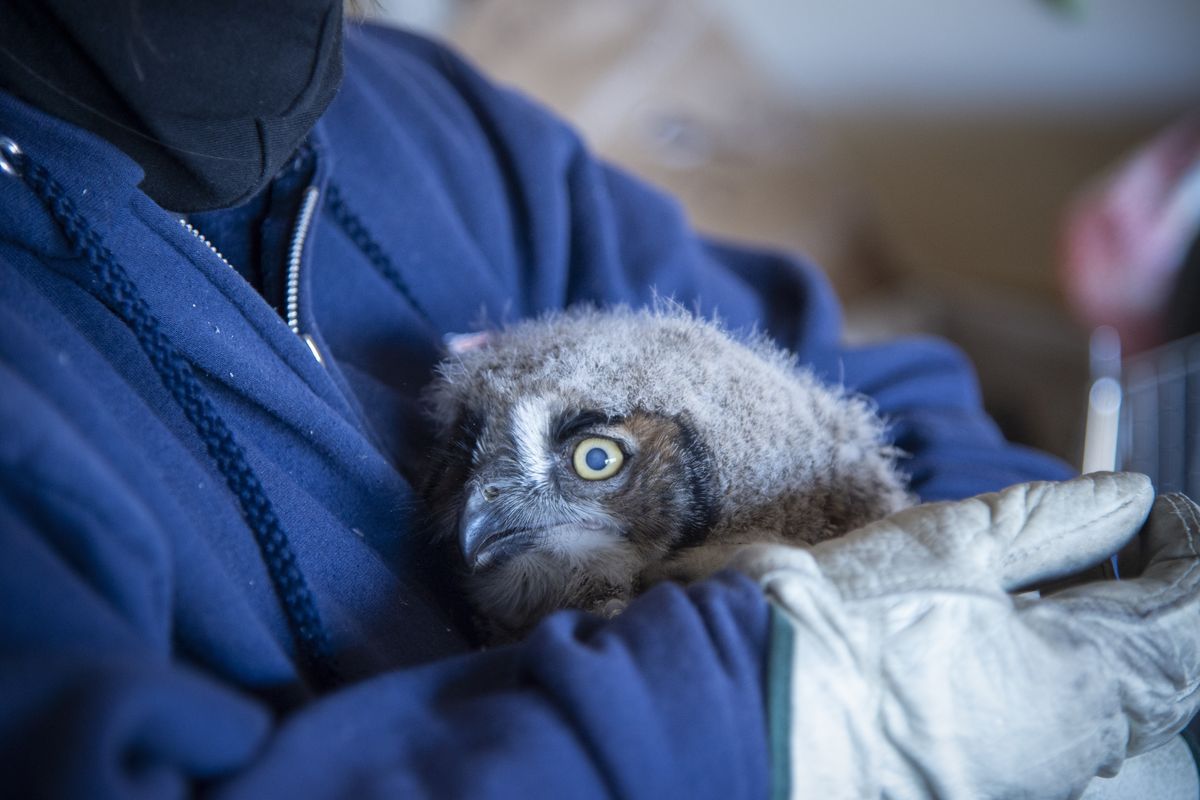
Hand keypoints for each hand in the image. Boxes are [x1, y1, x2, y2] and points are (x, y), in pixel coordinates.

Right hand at [730, 472, 1199, 798]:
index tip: (1163, 506)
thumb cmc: (845, 626)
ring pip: (1127, 711)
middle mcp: (1072, 746)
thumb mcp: (951, 548)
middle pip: (1169, 673)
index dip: (1188, 552)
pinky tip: (1042, 638)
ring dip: (1128, 642)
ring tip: (1092, 584)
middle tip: (1144, 538)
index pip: (1186, 616)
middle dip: (1166, 599)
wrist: (754, 703)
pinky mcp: (987, 776)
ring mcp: (1030, 771)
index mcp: (1081, 682)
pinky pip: (1073, 732)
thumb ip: (1051, 523)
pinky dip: (1083, 677)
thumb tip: (1130, 496)